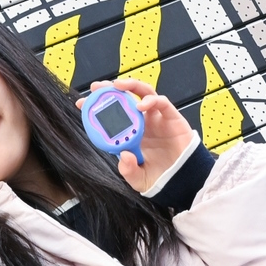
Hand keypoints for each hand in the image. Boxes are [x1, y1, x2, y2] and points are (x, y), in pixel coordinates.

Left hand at [90, 76, 194, 195]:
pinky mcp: (172, 117)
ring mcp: (157, 118)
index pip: (112, 115)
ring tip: (118, 86)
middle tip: (97, 87)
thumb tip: (124, 156)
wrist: (184, 180)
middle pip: (126, 98)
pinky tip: (141, 105)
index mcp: (131, 133)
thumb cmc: (161, 177)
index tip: (81, 103)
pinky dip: (151, 100)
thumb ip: (129, 171)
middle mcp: (143, 122)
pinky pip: (162, 102)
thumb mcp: (139, 180)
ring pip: (143, 93)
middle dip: (110, 89)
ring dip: (130, 86)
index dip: (98, 107)